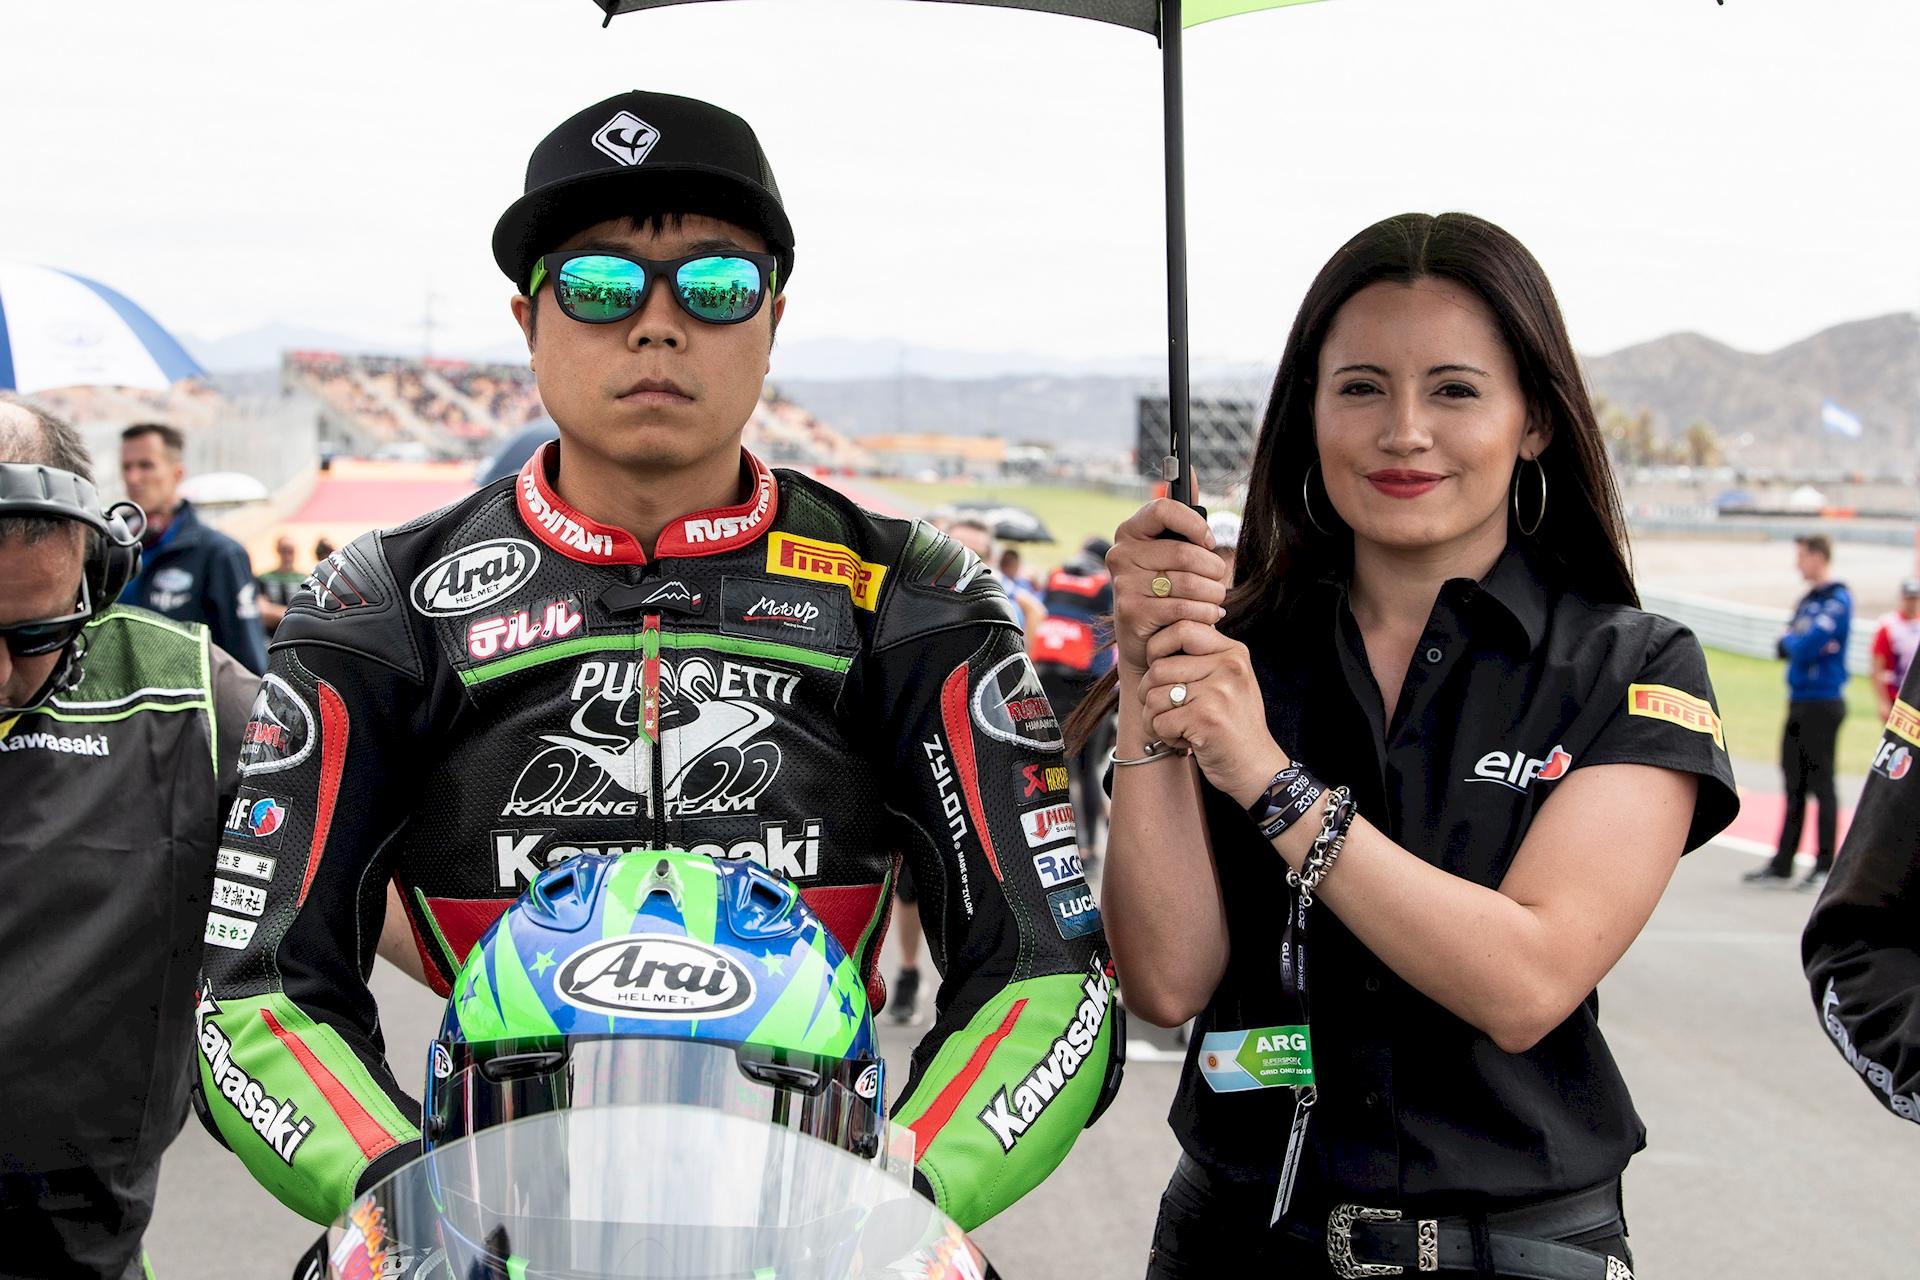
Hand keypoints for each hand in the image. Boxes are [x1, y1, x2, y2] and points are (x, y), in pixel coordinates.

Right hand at [1107, 499, 1228, 677]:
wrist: (1146, 639)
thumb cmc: (1164, 588)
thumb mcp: (1171, 550)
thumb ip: (1182, 514)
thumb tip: (1187, 468)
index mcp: (1130, 531)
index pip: (1164, 509)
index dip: (1195, 525)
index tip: (1209, 542)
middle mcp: (1120, 554)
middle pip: (1184, 552)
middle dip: (1213, 569)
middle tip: (1219, 579)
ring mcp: (1122, 584)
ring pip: (1188, 583)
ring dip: (1213, 594)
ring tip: (1215, 600)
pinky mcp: (1131, 612)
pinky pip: (1183, 609)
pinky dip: (1205, 614)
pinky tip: (1209, 615)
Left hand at [1138, 620, 1287, 805]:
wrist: (1256, 768)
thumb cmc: (1234, 725)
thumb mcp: (1229, 681)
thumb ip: (1203, 658)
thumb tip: (1161, 633)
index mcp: (1233, 652)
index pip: (1181, 628)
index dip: (1157, 647)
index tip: (1158, 668)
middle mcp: (1229, 667)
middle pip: (1158, 667)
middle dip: (1149, 694)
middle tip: (1166, 710)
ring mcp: (1219, 692)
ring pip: (1153, 695)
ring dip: (1156, 718)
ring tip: (1179, 728)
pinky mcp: (1206, 719)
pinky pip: (1159, 721)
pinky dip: (1164, 736)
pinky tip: (1185, 741)